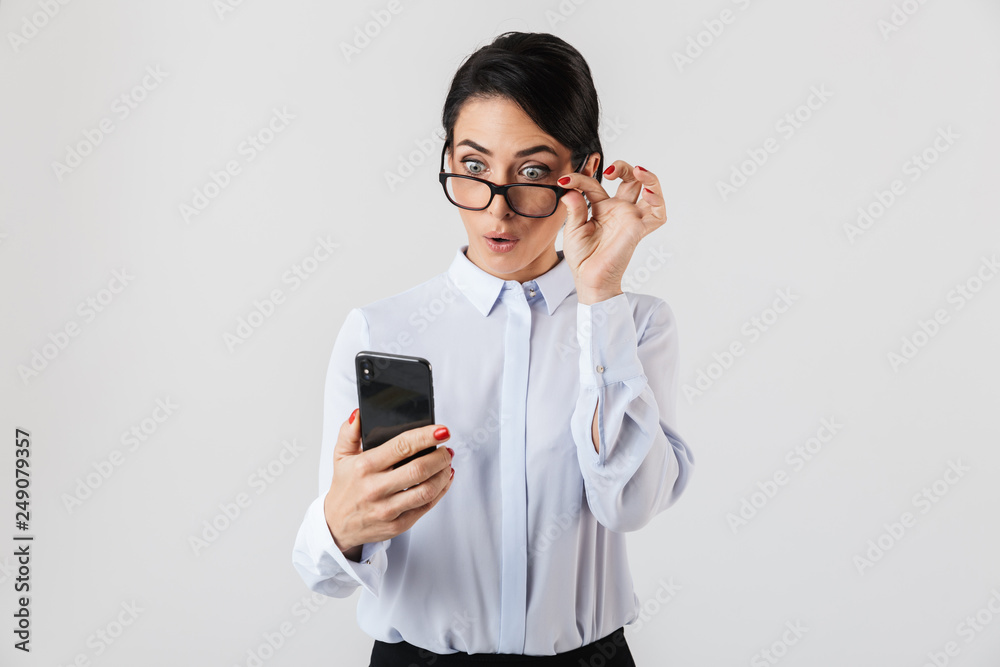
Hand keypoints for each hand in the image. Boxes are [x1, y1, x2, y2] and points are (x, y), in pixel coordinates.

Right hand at [324, 409, 454, 558]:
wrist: (337, 525)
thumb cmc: (344, 486)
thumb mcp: (341, 456)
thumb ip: (349, 432)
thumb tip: (358, 414)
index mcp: (364, 466)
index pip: (402, 446)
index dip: (426, 437)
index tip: (442, 430)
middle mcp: (376, 488)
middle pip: (419, 469)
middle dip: (440, 456)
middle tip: (447, 448)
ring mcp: (387, 509)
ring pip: (427, 489)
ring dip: (443, 473)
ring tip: (446, 462)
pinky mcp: (397, 524)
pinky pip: (426, 506)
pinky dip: (441, 490)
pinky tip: (443, 479)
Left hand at [558, 161, 666, 304]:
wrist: (588, 280)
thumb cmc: (582, 259)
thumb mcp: (572, 230)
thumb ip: (574, 208)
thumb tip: (569, 189)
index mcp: (602, 208)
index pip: (595, 184)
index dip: (580, 178)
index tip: (564, 180)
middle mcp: (619, 210)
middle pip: (630, 180)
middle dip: (623, 167)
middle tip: (608, 170)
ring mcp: (630, 218)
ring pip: (649, 190)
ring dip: (647, 177)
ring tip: (636, 170)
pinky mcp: (638, 229)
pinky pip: (658, 214)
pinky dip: (658, 200)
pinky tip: (647, 193)